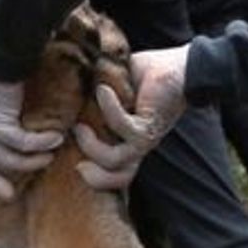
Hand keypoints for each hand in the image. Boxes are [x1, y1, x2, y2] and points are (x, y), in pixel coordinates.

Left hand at [0, 58, 64, 199]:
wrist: (2, 46)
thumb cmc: (7, 63)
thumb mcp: (4, 92)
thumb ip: (10, 109)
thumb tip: (30, 118)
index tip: (3, 189)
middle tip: (11, 195)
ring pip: (7, 157)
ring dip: (32, 160)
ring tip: (53, 153)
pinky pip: (21, 142)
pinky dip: (39, 143)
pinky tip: (55, 138)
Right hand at [75, 45, 189, 190]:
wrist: (182, 69)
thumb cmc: (148, 77)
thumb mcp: (115, 90)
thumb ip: (93, 97)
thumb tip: (64, 92)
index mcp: (129, 142)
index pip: (114, 175)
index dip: (94, 178)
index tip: (74, 162)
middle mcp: (138, 146)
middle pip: (116, 177)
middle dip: (91, 172)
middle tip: (73, 143)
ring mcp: (144, 139)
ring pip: (113, 160)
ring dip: (91, 144)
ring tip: (80, 124)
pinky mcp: (149, 126)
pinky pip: (122, 127)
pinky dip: (109, 109)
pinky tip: (103, 91)